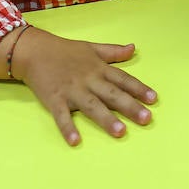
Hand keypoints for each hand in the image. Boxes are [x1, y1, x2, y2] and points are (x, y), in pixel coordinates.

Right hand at [9, 28, 156, 146]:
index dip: (138, 89)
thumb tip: (134, 48)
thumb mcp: (92, 47)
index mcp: (98, 68)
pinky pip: (62, 116)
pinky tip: (75, 141)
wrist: (35, 51)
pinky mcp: (55, 99)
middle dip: (130, 106)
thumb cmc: (65, 51)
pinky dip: (68, 128)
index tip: (153, 99)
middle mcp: (88, 79)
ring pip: (91, 106)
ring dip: (106, 118)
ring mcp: (72, 90)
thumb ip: (113, 51)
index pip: (122, 79)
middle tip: (146, 118)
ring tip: (120, 132)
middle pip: (112, 94)